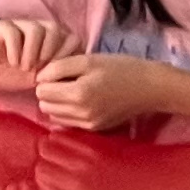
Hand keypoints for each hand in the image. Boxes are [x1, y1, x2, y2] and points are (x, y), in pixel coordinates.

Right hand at [0, 13, 76, 91]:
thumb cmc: (9, 75)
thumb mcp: (38, 78)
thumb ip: (56, 75)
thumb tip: (77, 81)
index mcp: (48, 41)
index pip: (70, 38)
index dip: (67, 55)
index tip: (56, 74)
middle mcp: (35, 30)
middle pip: (55, 29)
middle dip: (51, 52)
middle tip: (41, 72)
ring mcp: (17, 26)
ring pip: (35, 28)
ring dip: (33, 51)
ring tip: (25, 68)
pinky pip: (12, 31)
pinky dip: (16, 49)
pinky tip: (13, 62)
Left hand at [31, 49, 165, 130]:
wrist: (150, 88)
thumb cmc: (120, 68)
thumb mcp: (88, 60)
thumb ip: (59, 67)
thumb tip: (39, 78)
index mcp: (78, 95)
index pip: (41, 91)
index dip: (46, 78)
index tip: (59, 70)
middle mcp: (81, 114)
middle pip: (45, 106)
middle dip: (49, 92)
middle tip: (65, 79)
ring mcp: (89, 125)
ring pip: (55, 116)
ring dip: (57, 103)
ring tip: (73, 88)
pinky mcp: (95, 129)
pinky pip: (69, 122)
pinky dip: (69, 111)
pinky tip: (82, 99)